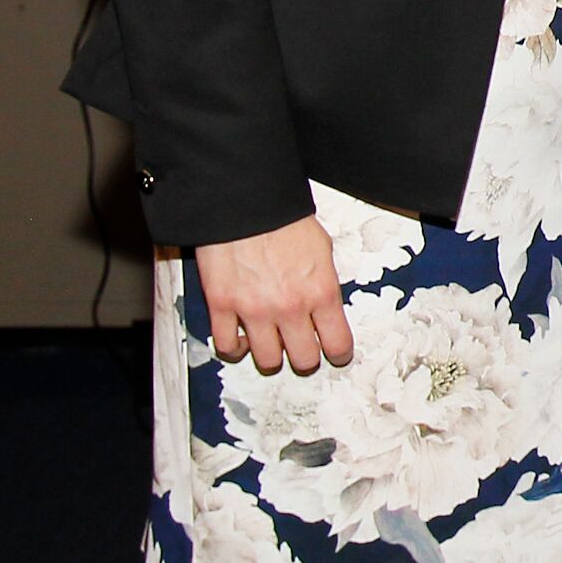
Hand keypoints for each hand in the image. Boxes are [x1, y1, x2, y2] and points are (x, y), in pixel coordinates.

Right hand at [193, 213, 352, 373]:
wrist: (246, 201)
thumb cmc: (284, 219)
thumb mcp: (322, 250)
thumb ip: (323, 283)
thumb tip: (326, 306)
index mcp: (321, 292)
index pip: (338, 344)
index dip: (339, 354)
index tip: (336, 354)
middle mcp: (289, 307)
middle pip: (304, 360)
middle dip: (306, 358)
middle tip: (303, 349)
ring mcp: (254, 310)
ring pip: (267, 361)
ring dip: (272, 355)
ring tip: (272, 344)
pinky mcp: (222, 306)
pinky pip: (227, 346)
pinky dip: (235, 347)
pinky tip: (241, 338)